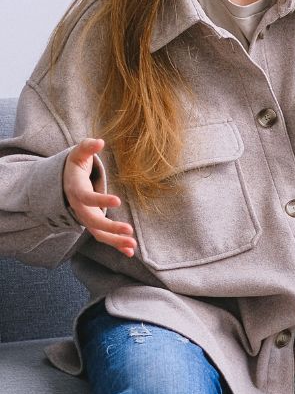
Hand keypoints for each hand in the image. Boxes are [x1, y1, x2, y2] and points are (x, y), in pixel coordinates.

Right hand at [63, 138, 136, 256]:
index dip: (101, 200)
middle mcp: (80, 208)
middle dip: (110, 227)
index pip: (87, 198)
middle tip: (129, 230)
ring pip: (98, 234)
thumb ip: (87, 147)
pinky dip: (116, 245)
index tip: (118, 200)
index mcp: (76, 191)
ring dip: (115, 241)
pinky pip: (104, 238)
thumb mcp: (77, 154)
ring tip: (133, 245)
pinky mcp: (94, 224)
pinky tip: (130, 252)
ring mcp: (86, 218)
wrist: (62, 184)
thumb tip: (100, 141)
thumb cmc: (74, 167)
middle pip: (93, 222)